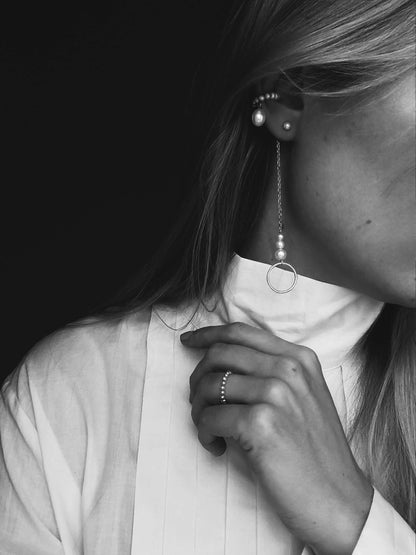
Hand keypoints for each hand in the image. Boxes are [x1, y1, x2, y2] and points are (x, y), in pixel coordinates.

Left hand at [181, 322, 372, 554]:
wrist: (337, 499)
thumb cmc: (315, 452)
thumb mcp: (305, 396)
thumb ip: (272, 372)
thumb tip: (221, 364)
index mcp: (298, 358)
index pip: (240, 332)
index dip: (207, 334)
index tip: (188, 342)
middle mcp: (288, 369)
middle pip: (219, 354)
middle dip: (198, 376)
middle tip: (198, 401)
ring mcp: (275, 394)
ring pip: (208, 385)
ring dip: (198, 408)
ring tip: (210, 429)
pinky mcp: (260, 424)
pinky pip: (208, 417)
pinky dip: (204, 433)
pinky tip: (217, 447)